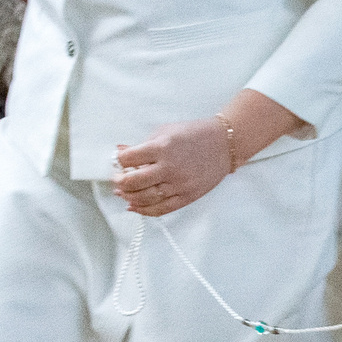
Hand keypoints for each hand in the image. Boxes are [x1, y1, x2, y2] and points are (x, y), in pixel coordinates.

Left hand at [113, 119, 236, 217]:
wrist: (224, 144)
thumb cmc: (194, 134)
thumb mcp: (165, 131)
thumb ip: (142, 145)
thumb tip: (120, 152)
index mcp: (162, 147)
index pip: (129, 159)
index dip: (120, 161)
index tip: (119, 162)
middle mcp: (169, 167)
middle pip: (133, 182)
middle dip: (120, 182)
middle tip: (118, 179)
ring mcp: (179, 185)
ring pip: (144, 198)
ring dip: (128, 197)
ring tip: (123, 193)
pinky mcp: (186, 197)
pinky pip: (160, 209)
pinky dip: (144, 210)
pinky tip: (134, 207)